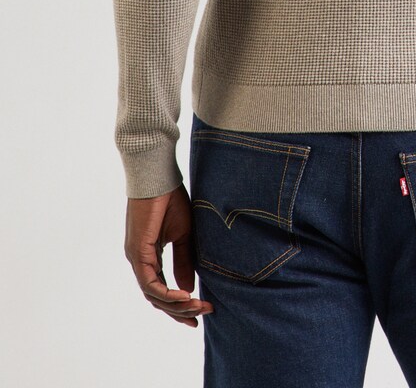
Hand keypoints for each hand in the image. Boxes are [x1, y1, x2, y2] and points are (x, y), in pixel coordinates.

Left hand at [124, 184, 213, 325]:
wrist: (159, 177)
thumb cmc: (171, 200)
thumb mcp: (184, 235)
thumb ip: (184, 261)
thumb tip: (188, 289)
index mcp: (149, 256)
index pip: (161, 289)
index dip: (178, 304)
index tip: (198, 312)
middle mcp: (139, 260)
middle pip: (156, 297)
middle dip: (179, 311)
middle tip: (200, 317)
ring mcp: (136, 258)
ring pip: (153, 294)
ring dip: (176, 305)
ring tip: (197, 308)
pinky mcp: (137, 252)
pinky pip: (150, 283)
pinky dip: (167, 293)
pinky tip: (185, 296)